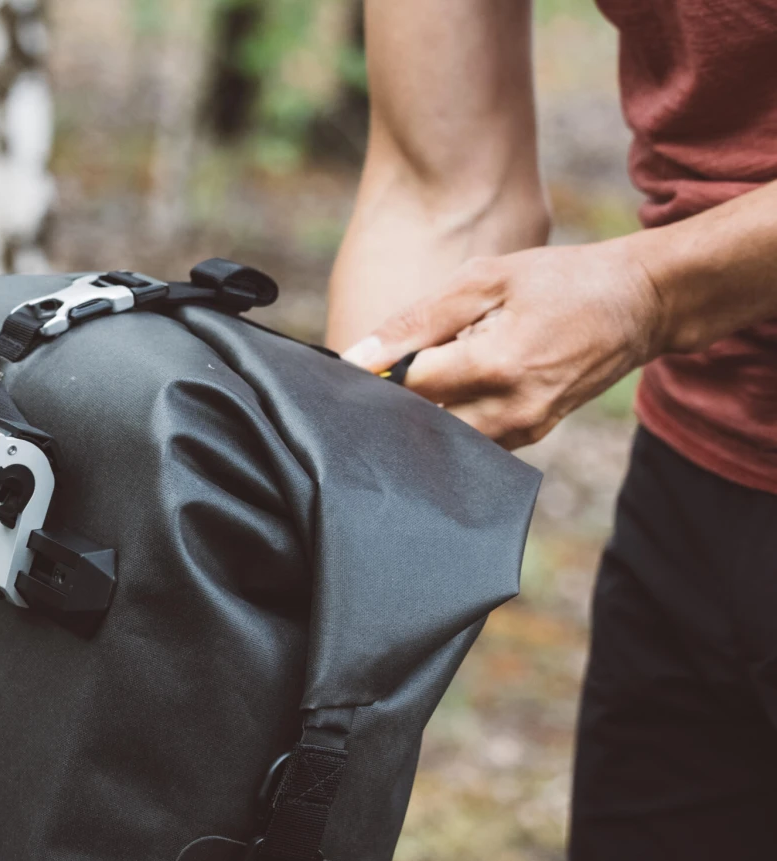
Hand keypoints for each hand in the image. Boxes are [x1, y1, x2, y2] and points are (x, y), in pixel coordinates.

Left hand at [340, 239, 666, 448]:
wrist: (639, 303)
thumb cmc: (559, 281)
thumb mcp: (485, 279)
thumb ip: (417, 320)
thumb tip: (357, 357)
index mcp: (495, 363)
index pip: (408, 389)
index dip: (378, 377)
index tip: (364, 366)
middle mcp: (510, 409)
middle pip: (421, 428)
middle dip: (397, 405)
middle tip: (390, 378)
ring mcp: (523, 430)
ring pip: (444, 443)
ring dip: (424, 418)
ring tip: (427, 380)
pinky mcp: (530, 437)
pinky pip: (472, 444)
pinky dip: (452, 424)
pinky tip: (452, 394)